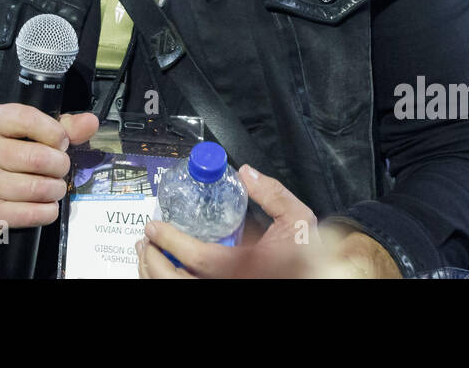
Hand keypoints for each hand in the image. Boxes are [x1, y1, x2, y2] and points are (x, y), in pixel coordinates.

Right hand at [0, 104, 98, 246]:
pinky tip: (43, 205)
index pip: (28, 119)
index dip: (55, 133)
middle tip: (58, 169)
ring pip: (40, 188)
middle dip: (60, 165)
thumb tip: (89, 123)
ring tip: (51, 187)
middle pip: (39, 158)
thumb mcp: (18, 134)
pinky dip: (48, 211)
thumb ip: (56, 126)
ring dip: (55, 189)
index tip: (59, 143)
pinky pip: (34, 213)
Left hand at [136, 164, 401, 277]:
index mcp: (248, 267)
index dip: (170, 241)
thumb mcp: (296, 216)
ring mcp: (229, 294)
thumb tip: (247, 172)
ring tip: (147, 258)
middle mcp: (233, 286)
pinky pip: (188, 296)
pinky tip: (164, 274)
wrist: (324, 274)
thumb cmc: (310, 253)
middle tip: (144, 241)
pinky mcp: (228, 296)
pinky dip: (169, 285)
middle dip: (153, 261)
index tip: (154, 226)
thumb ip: (271, 193)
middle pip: (177, 283)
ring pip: (178, 293)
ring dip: (154, 276)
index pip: (198, 258)